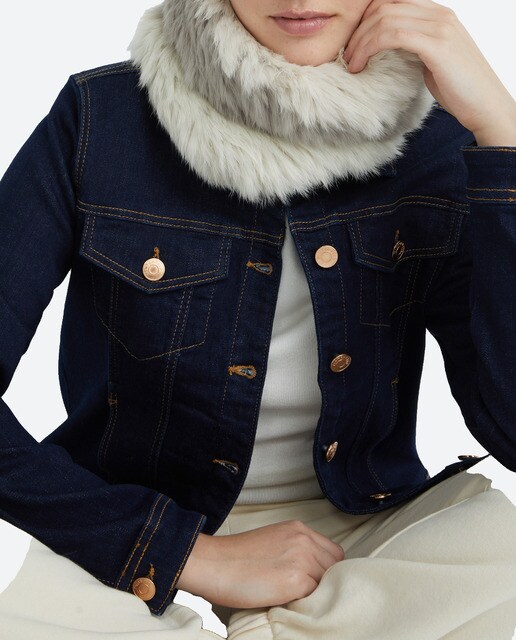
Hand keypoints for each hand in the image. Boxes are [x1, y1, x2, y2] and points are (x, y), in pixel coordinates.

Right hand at [176, 519, 344, 608]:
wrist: (214, 564)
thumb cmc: (235, 557)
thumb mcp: (272, 540)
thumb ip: (295, 549)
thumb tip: (311, 571)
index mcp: (298, 529)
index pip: (333, 551)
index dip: (325, 568)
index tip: (313, 579)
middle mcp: (304, 540)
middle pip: (335, 566)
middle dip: (324, 580)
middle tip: (304, 592)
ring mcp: (302, 559)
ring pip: (327, 582)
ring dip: (315, 591)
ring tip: (293, 597)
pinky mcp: (296, 580)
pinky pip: (315, 596)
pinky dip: (306, 602)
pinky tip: (288, 602)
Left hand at [342, 0, 515, 144]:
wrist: (485, 105)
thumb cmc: (459, 88)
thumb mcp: (432, 59)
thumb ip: (413, 46)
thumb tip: (386, 49)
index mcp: (437, 13)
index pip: (391, 2)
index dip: (365, 20)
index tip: (352, 44)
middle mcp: (439, 13)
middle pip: (384, 6)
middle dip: (358, 30)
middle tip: (346, 56)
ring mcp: (439, 26)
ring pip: (385, 19)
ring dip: (360, 42)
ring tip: (351, 64)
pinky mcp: (436, 45)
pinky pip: (393, 35)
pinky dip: (370, 49)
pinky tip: (360, 67)